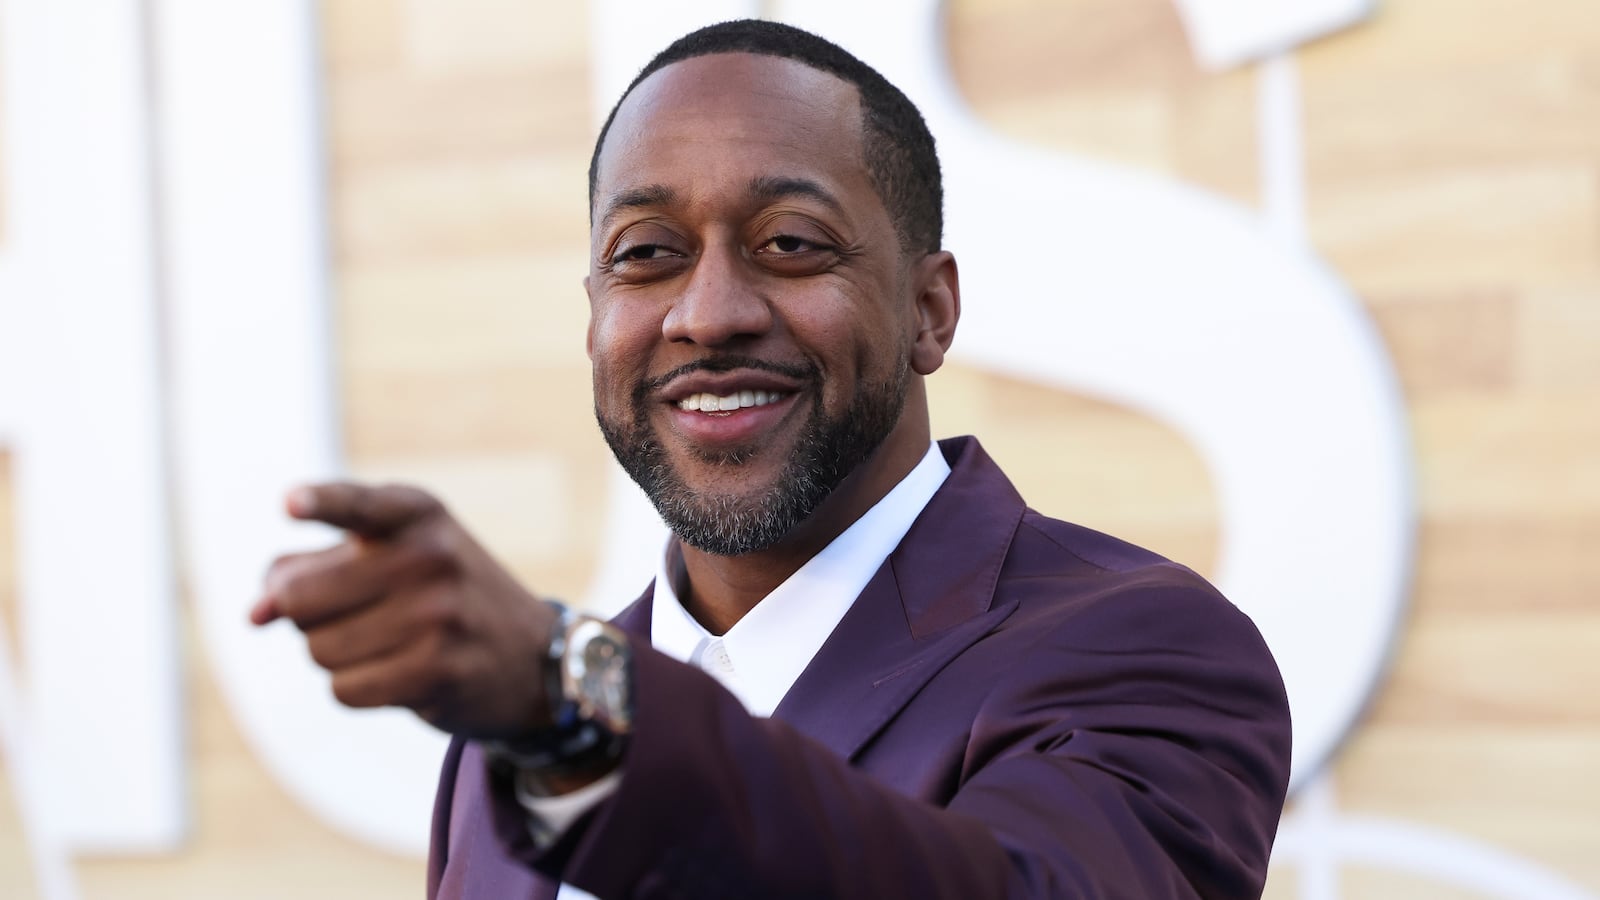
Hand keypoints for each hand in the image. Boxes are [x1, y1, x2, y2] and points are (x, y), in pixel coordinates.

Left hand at [251, 482, 558, 738]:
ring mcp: (440, 614)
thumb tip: (255, 614)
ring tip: (383, 643)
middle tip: (346, 614)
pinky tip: (393, 675)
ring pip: (318, 649)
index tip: (289, 503)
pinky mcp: (440, 670)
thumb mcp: (386, 560)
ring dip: (333, 655)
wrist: (531, 656)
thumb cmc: (437, 598)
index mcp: (417, 513)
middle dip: (304, 616)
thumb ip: (309, 570)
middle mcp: (431, 555)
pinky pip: (344, 689)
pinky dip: (354, 688)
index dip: (321, 503)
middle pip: (301, 597)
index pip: (359, 505)